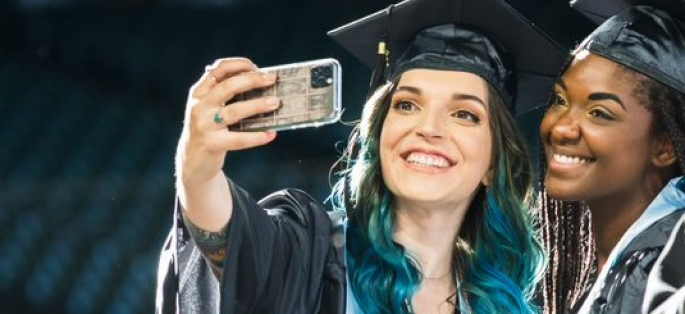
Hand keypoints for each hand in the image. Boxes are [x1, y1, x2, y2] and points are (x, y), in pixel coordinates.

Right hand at [177, 57, 279, 183]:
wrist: (192, 160)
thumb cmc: (209, 129)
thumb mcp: (209, 108)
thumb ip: (225, 94)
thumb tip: (260, 81)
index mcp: (199, 93)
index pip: (218, 70)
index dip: (238, 65)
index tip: (257, 67)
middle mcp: (199, 106)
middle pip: (227, 87)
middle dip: (251, 80)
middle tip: (271, 79)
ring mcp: (204, 125)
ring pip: (234, 111)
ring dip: (257, 105)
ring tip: (275, 102)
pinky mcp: (212, 144)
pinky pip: (238, 139)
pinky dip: (256, 136)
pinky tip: (271, 134)